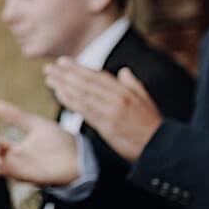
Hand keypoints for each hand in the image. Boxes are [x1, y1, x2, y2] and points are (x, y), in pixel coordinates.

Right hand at [0, 102, 79, 186]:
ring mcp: (23, 169)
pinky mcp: (31, 176)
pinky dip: (4, 170)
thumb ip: (17, 117)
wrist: (79, 155)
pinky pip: (13, 176)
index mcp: (16, 149)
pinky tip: (1, 162)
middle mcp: (16, 161)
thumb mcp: (35, 124)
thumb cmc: (60, 141)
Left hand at [43, 60, 161, 161]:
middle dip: (67, 74)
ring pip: (83, 94)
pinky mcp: (107, 125)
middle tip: (49, 67)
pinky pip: (85, 110)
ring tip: (49, 78)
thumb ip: (133, 85)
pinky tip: (58, 94)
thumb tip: (123, 71)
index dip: (79, 68)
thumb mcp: (146, 101)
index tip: (63, 62)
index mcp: (125, 91)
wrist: (160, 146)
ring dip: (64, 85)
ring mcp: (111, 111)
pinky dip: (71, 101)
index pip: (98, 76)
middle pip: (87, 82)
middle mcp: (117, 98)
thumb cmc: (151, 125)